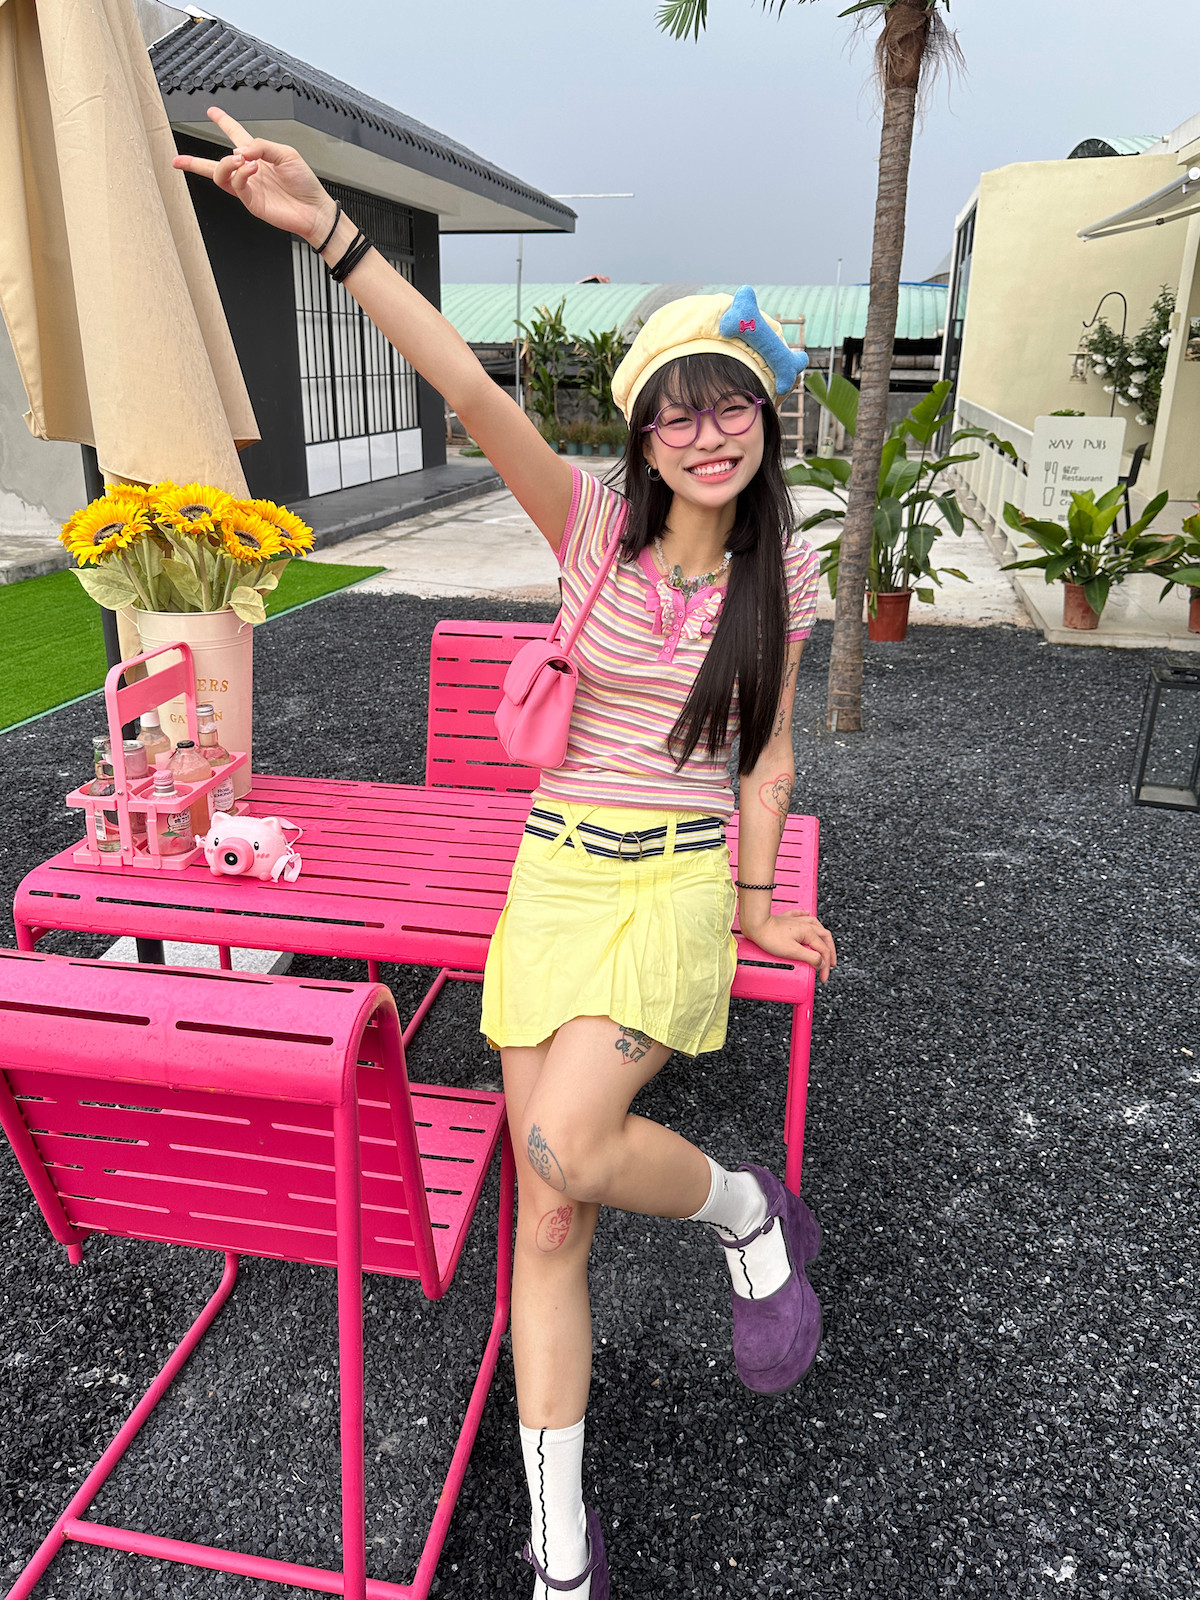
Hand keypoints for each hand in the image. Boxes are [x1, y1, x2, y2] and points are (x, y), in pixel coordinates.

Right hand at [172, 106, 335, 246]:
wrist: (314, 209)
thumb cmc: (304, 182)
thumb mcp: (285, 153)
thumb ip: (260, 146)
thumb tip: (238, 149)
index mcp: (257, 155)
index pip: (235, 134)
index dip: (223, 122)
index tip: (211, 111)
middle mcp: (249, 172)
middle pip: (215, 164)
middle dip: (193, 163)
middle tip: (177, 160)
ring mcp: (248, 188)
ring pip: (220, 175)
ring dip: (226, 163)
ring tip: (241, 160)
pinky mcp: (251, 202)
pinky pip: (236, 185)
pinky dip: (240, 174)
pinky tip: (250, 168)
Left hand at [740, 909, 836, 982]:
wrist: (756, 924)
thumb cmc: (771, 937)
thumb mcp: (792, 951)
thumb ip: (810, 957)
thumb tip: (822, 962)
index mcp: (809, 932)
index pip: (823, 951)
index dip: (825, 966)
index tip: (823, 977)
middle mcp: (805, 924)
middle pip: (825, 937)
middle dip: (830, 951)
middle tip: (831, 964)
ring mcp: (796, 921)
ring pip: (816, 925)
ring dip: (823, 936)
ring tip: (825, 944)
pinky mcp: (787, 919)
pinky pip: (801, 915)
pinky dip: (807, 917)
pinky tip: (807, 916)